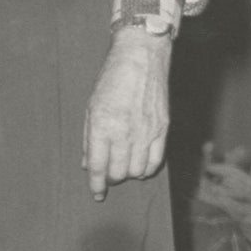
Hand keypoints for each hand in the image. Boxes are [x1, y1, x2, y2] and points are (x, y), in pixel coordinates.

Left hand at [82, 27, 171, 199]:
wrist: (140, 57)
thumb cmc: (111, 80)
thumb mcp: (91, 107)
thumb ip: (88, 138)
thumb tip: (87, 164)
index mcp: (102, 126)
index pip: (98, 166)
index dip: (96, 184)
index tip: (96, 193)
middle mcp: (124, 132)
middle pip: (117, 173)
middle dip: (110, 178)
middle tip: (108, 174)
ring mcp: (145, 132)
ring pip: (136, 171)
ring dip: (127, 174)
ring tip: (123, 167)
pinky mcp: (162, 129)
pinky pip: (155, 161)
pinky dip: (146, 169)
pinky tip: (139, 166)